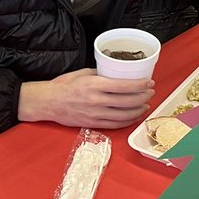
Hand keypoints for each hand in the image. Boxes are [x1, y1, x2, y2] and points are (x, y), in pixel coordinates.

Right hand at [18, 70, 154, 129]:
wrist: (47, 102)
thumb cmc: (64, 86)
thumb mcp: (83, 73)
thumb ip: (102, 74)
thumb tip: (118, 73)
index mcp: (95, 85)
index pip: (124, 86)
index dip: (140, 85)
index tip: (149, 82)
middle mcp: (97, 101)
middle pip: (128, 101)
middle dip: (144, 97)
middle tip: (150, 92)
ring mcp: (95, 114)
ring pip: (124, 115)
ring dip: (139, 110)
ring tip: (146, 104)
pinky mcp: (93, 124)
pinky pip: (115, 125)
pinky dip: (128, 121)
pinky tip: (134, 116)